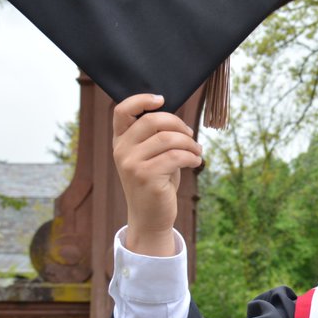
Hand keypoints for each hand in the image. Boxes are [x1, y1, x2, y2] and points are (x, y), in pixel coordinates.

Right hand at [112, 93, 202, 255]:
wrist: (150, 217)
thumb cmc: (155, 182)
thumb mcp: (150, 156)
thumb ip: (155, 136)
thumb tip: (177, 120)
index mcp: (121, 141)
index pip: (122, 110)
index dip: (142, 99)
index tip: (162, 100)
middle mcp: (122, 150)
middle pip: (152, 120)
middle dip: (178, 124)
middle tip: (191, 135)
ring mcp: (132, 164)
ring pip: (168, 138)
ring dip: (190, 143)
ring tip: (197, 151)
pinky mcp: (147, 177)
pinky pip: (176, 156)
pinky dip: (192, 157)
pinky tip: (196, 162)